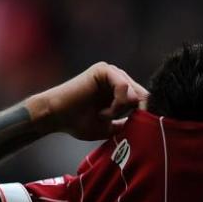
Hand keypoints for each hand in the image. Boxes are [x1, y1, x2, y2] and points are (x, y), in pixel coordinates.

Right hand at [30, 62, 148, 139]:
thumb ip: (128, 125)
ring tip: (104, 117)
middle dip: (135, 114)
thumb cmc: (78, 123)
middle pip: (144, 96)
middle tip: (116, 125)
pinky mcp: (104, 69)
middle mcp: (119, 79)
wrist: (55, 117)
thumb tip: (147, 128)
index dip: (146, 116)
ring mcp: (112, 73)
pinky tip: (103, 112)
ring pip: (135, 93)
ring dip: (121, 110)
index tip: (138, 131)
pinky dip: (117, 104)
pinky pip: (124, 87)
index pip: (145, 100)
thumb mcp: (110, 128)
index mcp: (122, 91)